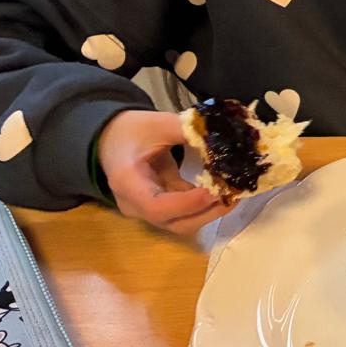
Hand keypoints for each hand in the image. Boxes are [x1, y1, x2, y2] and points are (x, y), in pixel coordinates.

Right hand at [96, 110, 231, 234]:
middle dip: (207, 212)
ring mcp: (146, 209)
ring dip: (209, 211)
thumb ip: (189, 130)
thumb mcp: (158, 124)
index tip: (216, 190)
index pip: (157, 206)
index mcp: (127, 182)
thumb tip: (225, 136)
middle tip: (235, 194)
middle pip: (173, 222)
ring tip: (235, 192)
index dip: (189, 203)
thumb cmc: (131, 131)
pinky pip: (182, 212)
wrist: (110, 139)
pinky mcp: (158, 206)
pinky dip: (203, 204)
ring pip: (180, 222)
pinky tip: (223, 190)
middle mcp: (134, 204)